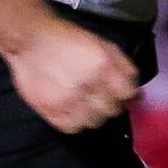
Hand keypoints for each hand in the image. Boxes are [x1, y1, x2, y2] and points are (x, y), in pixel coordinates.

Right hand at [7, 16, 138, 132]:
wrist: (30, 41)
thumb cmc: (69, 39)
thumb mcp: (102, 44)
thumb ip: (124, 68)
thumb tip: (138, 95)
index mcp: (103, 66)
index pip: (127, 94)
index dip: (125, 93)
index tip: (117, 91)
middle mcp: (88, 85)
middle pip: (112, 110)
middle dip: (109, 103)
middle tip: (98, 95)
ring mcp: (69, 102)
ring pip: (94, 122)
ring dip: (93, 114)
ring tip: (83, 102)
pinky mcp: (52, 112)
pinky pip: (73, 128)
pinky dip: (75, 121)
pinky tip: (71, 108)